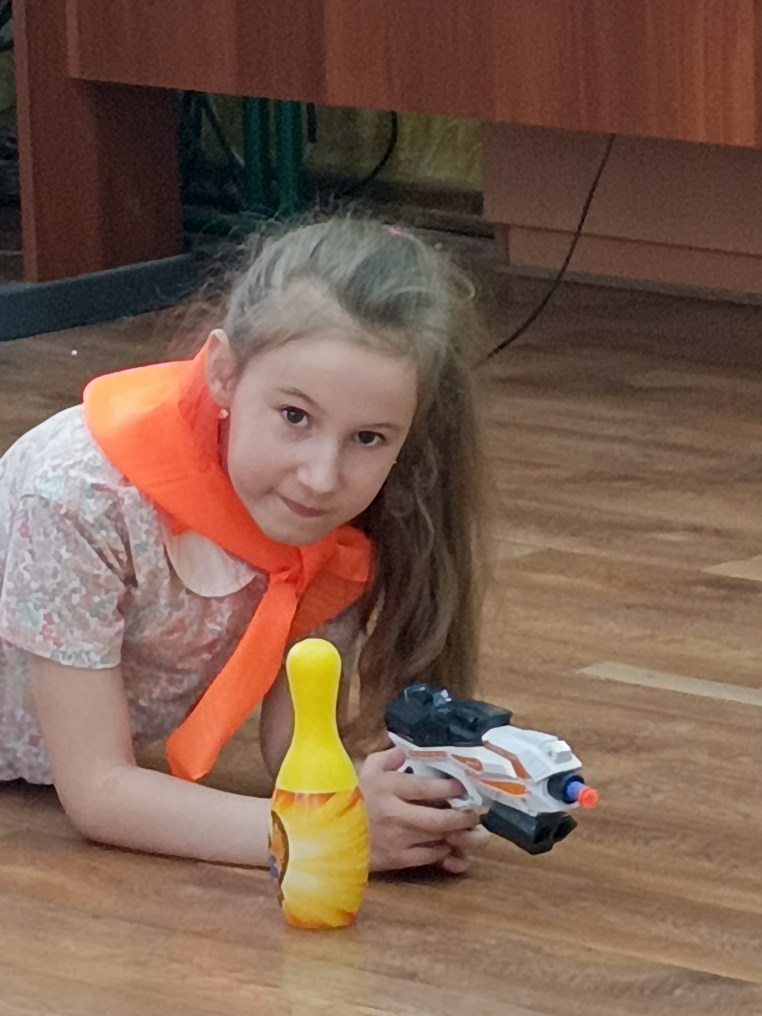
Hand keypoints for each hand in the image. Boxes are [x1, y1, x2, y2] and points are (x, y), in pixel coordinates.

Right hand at [358, 747, 488, 873]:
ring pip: (438, 839)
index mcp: (388, 787)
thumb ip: (388, 757)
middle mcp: (395, 814)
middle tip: (477, 813)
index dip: (450, 786)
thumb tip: (406, 751)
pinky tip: (451, 846)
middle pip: (439, 818)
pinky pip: (428, 857)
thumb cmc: (350, 797)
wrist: (329, 834)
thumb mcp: (365, 770)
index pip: (426, 787)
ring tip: (475, 832)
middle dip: (464, 816)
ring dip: (460, 836)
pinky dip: (444, 852)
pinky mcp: (395, 859)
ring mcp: (396, 839)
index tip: (465, 785)